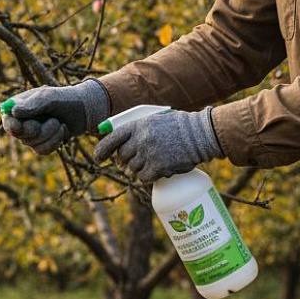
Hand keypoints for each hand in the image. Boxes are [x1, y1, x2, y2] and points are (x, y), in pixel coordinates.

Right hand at [1, 80, 108, 154]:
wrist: (84, 109)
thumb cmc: (65, 98)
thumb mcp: (50, 97)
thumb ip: (33, 104)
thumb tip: (14, 111)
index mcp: (20, 107)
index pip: (8, 121)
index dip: (13, 127)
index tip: (20, 128)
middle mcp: (22, 122)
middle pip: (21, 136)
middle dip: (41, 131)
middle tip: (54, 120)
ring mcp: (31, 135)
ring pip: (33, 145)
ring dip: (51, 136)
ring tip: (60, 124)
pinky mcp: (41, 144)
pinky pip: (42, 151)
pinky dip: (55, 142)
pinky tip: (63, 132)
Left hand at [93, 108, 223, 181]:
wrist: (201, 134)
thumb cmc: (178, 127)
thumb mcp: (154, 120)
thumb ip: (136, 131)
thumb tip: (116, 147)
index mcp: (138, 125)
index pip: (112, 139)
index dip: (103, 150)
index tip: (99, 158)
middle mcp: (141, 139)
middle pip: (121, 157)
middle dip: (125, 161)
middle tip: (136, 160)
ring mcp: (149, 154)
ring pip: (132, 169)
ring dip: (140, 168)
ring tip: (154, 160)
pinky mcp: (158, 167)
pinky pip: (143, 178)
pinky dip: (148, 177)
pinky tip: (158, 170)